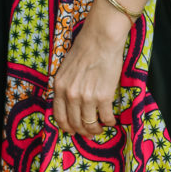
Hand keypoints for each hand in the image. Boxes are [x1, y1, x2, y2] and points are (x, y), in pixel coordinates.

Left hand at [52, 0, 128, 137]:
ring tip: (100, 128)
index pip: (59, 116)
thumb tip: (71, 104)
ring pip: (90, 125)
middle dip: (83, 132)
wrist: (100, 38)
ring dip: (96, 130)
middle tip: (90, 133)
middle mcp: (70, 94)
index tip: (73, 131)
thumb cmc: (85, 49)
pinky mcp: (103, 97)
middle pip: (75, 124)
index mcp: (59, 86)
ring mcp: (87, 97)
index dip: (67, 127)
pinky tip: (111, 120)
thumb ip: (66, 86)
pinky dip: (109, 122)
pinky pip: (106, 118)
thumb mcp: (66, 68)